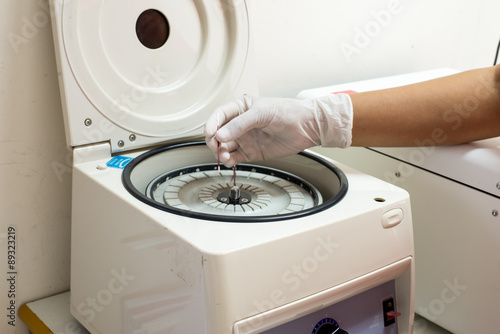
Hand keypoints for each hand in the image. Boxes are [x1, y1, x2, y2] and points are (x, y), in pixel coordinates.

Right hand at [204, 94, 352, 166]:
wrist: (306, 127)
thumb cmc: (288, 112)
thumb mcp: (261, 113)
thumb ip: (240, 124)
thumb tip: (221, 135)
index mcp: (240, 108)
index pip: (219, 116)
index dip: (211, 124)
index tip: (210, 133)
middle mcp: (240, 124)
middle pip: (218, 134)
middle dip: (213, 141)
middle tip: (217, 147)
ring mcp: (245, 139)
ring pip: (224, 148)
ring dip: (220, 153)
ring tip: (224, 156)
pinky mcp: (251, 152)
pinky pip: (234, 158)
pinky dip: (229, 161)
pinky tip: (229, 161)